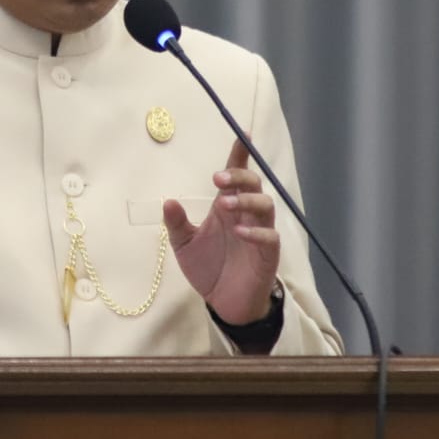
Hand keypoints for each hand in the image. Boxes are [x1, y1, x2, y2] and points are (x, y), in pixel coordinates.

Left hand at [163, 137, 279, 324]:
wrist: (224, 303)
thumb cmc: (208, 268)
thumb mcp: (185, 245)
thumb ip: (177, 223)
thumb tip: (168, 200)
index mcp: (227, 207)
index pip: (237, 175)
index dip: (240, 155)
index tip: (242, 134)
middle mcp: (246, 215)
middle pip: (254, 184)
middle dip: (239, 176)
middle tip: (218, 179)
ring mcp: (260, 233)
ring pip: (265, 206)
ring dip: (246, 201)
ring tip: (224, 203)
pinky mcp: (268, 255)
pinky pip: (269, 237)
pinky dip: (256, 233)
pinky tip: (239, 233)